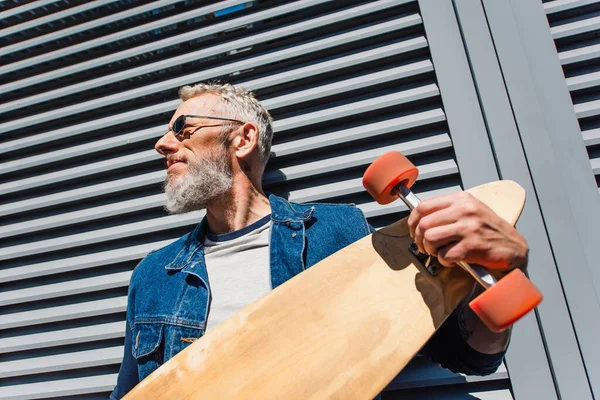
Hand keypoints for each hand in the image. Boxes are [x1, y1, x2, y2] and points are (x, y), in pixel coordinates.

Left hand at [407, 191, 527, 270]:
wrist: (514, 247)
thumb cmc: (490, 230)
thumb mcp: (471, 210)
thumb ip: (448, 210)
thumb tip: (420, 218)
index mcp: (462, 199)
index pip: (424, 206)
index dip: (412, 221)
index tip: (414, 230)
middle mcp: (465, 211)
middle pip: (424, 224)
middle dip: (419, 239)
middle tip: (425, 246)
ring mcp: (469, 228)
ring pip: (430, 238)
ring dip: (430, 249)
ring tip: (437, 252)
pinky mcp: (472, 246)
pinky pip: (444, 255)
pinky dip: (444, 260)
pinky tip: (452, 259)